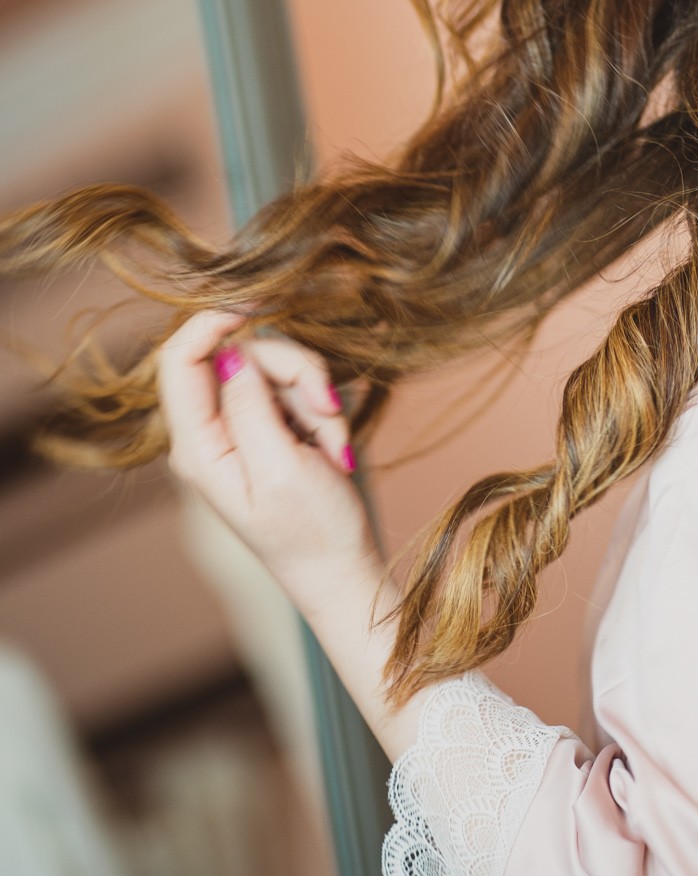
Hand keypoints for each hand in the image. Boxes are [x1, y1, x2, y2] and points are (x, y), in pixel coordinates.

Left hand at [157, 309, 378, 616]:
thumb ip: (251, 407)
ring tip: (333, 444)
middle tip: (326, 409)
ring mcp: (239, 429)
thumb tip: (231, 349)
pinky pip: (294, 388)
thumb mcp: (281, 469)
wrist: (341, 570)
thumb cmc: (312, 533)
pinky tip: (332, 444)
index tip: (258, 305)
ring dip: (314, 395)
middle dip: (293, 371)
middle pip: (241, 355)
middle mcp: (209, 433)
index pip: (179, 359)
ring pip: (274, 368)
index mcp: (197, 447)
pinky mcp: (268, 427)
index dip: (211, 321)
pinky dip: (321, 408)